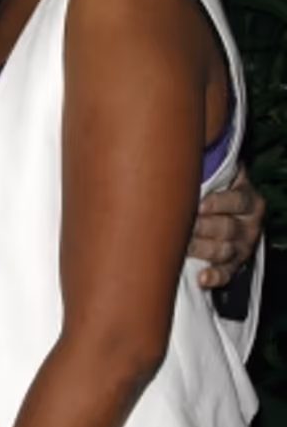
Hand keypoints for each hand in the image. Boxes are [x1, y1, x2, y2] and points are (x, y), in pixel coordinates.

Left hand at [190, 165, 263, 288]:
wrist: (230, 217)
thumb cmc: (212, 192)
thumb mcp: (219, 177)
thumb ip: (208, 169)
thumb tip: (179, 148)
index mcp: (247, 198)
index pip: (238, 200)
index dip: (218, 203)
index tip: (199, 205)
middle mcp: (249, 223)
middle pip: (227, 228)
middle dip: (202, 228)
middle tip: (181, 227)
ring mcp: (243, 246)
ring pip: (223, 250)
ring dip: (201, 250)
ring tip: (182, 247)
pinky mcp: (235, 265)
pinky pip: (227, 274)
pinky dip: (215, 277)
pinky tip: (202, 279)